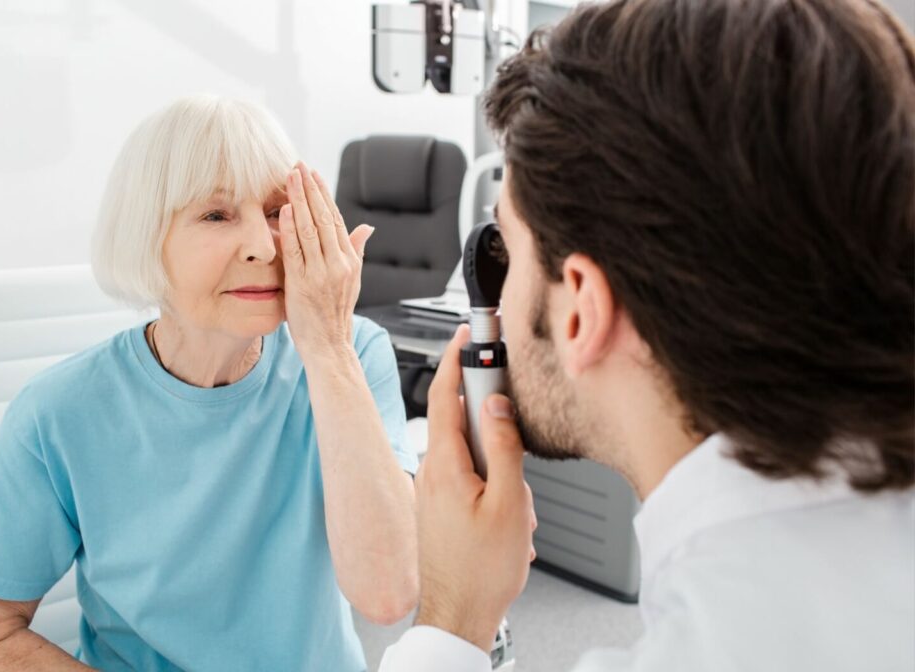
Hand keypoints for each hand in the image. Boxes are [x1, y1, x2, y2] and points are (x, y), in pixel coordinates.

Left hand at [279, 162, 372, 359]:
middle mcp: (338, 264)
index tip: (314, 174)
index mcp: (350, 261)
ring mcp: (320, 274)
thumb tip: (366, 228)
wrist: (330, 346)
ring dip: (299, 201)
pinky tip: (284, 210)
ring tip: (290, 178)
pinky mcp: (302, 284)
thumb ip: (356, 251)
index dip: (324, 194)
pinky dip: (290, 229)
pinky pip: (296, 251)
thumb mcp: (353, 281)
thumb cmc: (336, 314)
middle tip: (299, 165)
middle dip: (310, 189)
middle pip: (323, 218)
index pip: (335, 219)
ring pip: (309, 230)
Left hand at [413, 324, 536, 651]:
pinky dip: (496, 495)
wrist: (459, 615)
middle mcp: (432, 473)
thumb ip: (504, 447)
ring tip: (516, 516)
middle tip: (519, 476)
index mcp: (444, 464)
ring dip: (504, 479)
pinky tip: (508, 525)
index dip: (454, 358)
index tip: (466, 334)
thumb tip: (496, 405)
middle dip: (501, 442)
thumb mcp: (509, 503)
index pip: (443, 394)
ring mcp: (435, 491)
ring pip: (476, 459)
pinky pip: (473, 482)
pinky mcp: (442, 508)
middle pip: (467, 427)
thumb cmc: (480, 571)